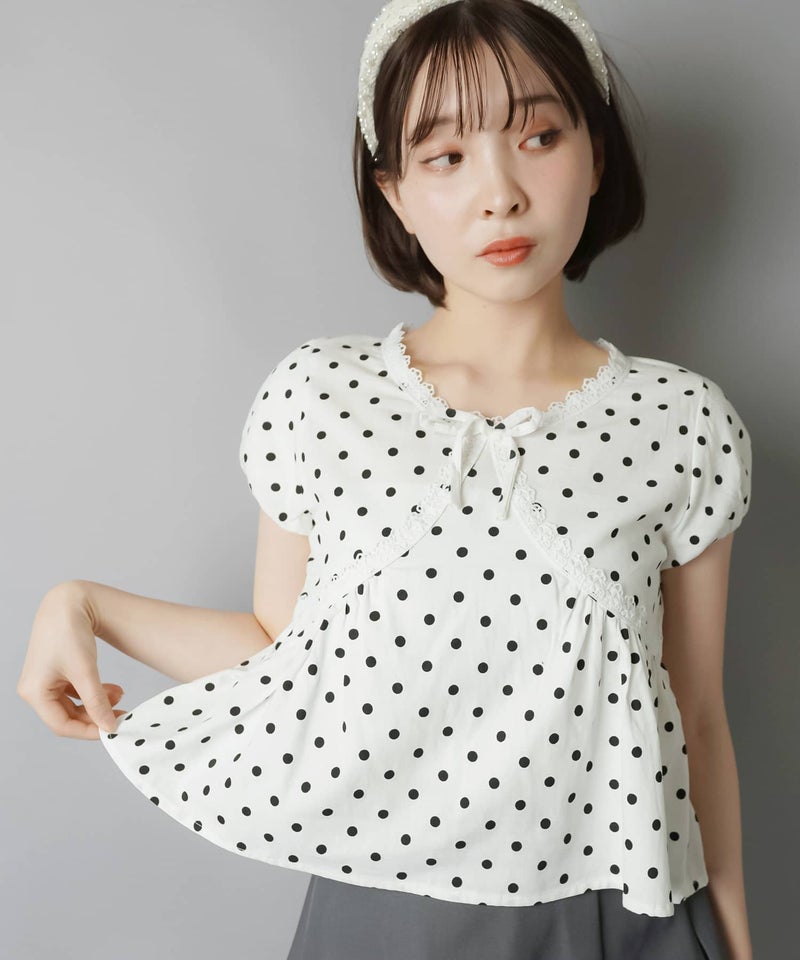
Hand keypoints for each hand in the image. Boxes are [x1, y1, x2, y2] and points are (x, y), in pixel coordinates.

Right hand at [17, 582, 126, 739]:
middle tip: (121, 714)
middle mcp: (34, 690)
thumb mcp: (86, 671)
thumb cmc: (69, 632)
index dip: (89, 730)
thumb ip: (97, 702)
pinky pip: (73, 692)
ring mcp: (43, 681)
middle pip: (67, 716)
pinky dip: (91, 692)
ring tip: (119, 695)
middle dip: (95, 715)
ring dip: (96, 703)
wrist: (68, 602)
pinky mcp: (54, 673)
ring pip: (72, 705)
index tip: (113, 729)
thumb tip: (109, 726)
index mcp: (34, 692)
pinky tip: (111, 689)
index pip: (61, 725)